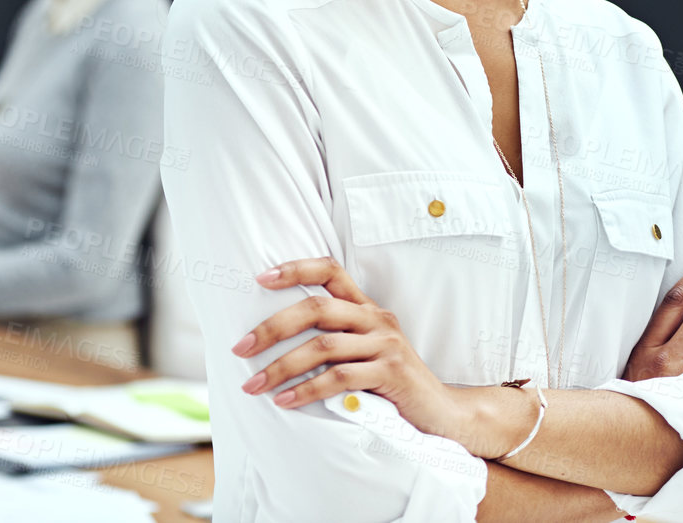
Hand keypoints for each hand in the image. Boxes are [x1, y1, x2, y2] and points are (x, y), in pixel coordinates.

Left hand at [233, 257, 459, 437]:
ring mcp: (386, 344)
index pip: (331, 269)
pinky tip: (285, 401)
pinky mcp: (391, 373)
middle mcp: (376, 318)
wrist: (442, 414)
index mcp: (367, 308)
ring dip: (281, 367)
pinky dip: (307, 390)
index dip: (296, 268)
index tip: (260, 277)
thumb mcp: (364, 352)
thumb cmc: (391, 384)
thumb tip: (273, 340)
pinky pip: (339, 378)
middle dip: (272, 328)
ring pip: (322, 347)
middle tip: (240, 348)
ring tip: (254, 384)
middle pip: (315, 309)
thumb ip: (334, 340)